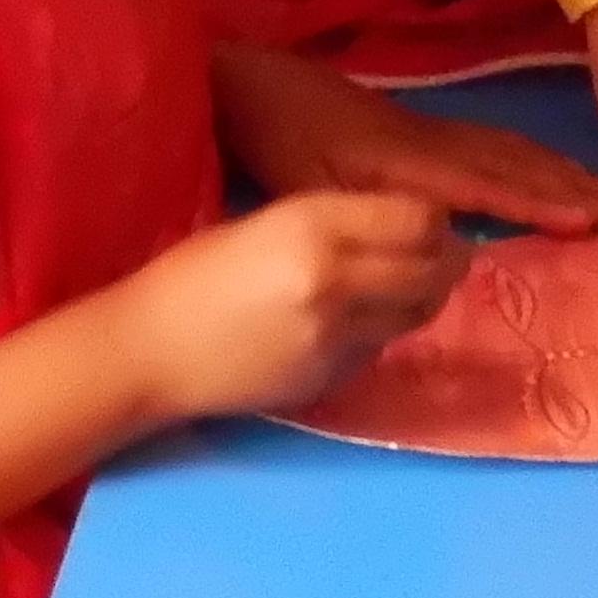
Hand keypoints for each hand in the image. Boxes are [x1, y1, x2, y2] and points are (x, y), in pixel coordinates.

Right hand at [105, 192, 467, 423]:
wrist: (150, 350)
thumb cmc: (193, 275)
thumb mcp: (265, 223)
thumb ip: (335, 223)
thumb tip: (401, 228)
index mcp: (313, 224)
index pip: (420, 220)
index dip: (436, 221)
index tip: (429, 222)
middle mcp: (336, 279)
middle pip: (434, 269)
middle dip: (447, 261)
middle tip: (441, 257)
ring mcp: (336, 335)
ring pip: (418, 314)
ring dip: (423, 298)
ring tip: (406, 287)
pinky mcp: (330, 377)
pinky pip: (380, 348)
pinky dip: (380, 333)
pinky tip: (350, 324)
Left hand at [214, 45, 597, 230]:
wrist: (251, 82)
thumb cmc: (274, 143)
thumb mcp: (312, 193)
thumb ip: (375, 217)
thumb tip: (442, 237)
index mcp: (408, 162)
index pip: (488, 187)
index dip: (539, 205)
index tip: (588, 223)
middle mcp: (431, 141)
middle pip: (514, 165)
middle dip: (572, 190)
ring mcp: (430, 129)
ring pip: (509, 150)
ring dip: (561, 173)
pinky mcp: (420, 127)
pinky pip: (492, 143)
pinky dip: (531, 159)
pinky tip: (548, 170)